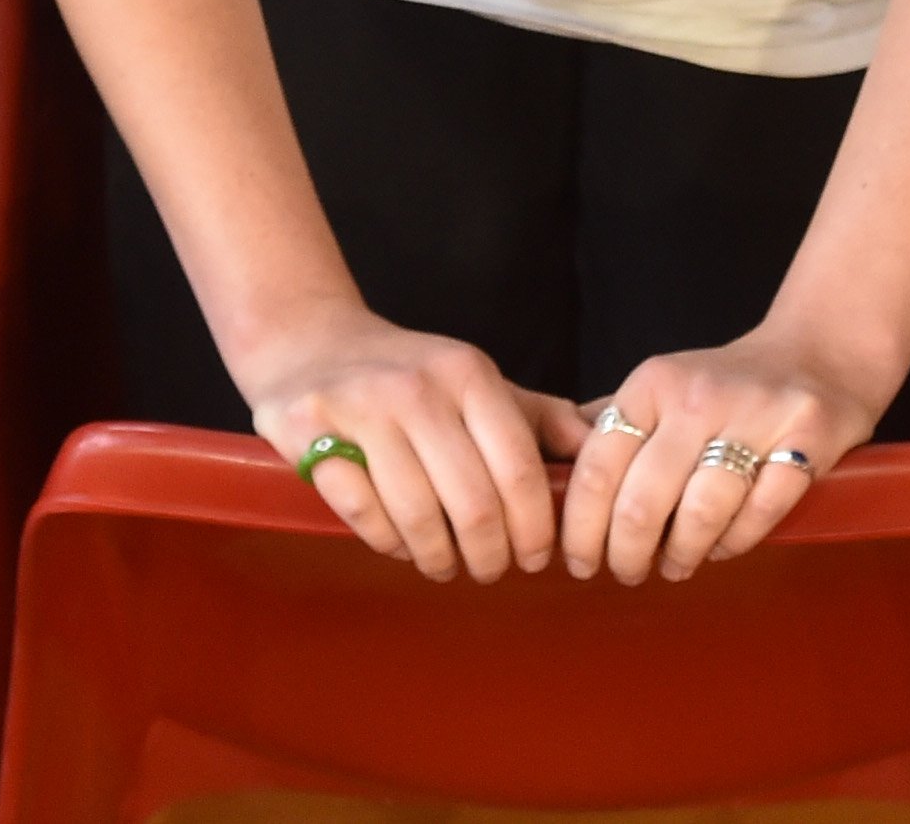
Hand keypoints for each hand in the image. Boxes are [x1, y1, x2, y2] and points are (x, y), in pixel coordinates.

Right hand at [244, 311, 586, 584]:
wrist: (308, 339)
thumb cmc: (406, 373)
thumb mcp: (474, 381)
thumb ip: (536, 417)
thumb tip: (600, 450)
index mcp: (470, 376)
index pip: (520, 471)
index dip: (533, 529)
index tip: (534, 559)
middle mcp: (420, 388)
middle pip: (474, 504)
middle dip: (489, 555)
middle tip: (489, 571)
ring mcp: (363, 407)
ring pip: (418, 515)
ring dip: (438, 557)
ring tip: (444, 565)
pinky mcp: (311, 428)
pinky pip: (362, 511)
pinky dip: (387, 542)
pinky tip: (400, 544)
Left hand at [562, 322, 891, 583]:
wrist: (817, 356)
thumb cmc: (723, 387)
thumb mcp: (659, 388)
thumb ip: (607, 428)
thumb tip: (546, 478)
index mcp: (652, 384)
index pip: (597, 467)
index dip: (580, 527)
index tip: (578, 560)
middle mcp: (699, 396)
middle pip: (643, 500)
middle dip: (625, 554)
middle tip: (625, 572)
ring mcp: (757, 415)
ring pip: (701, 512)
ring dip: (681, 555)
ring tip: (674, 566)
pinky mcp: (807, 438)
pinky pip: (761, 512)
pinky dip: (735, 542)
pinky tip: (721, 547)